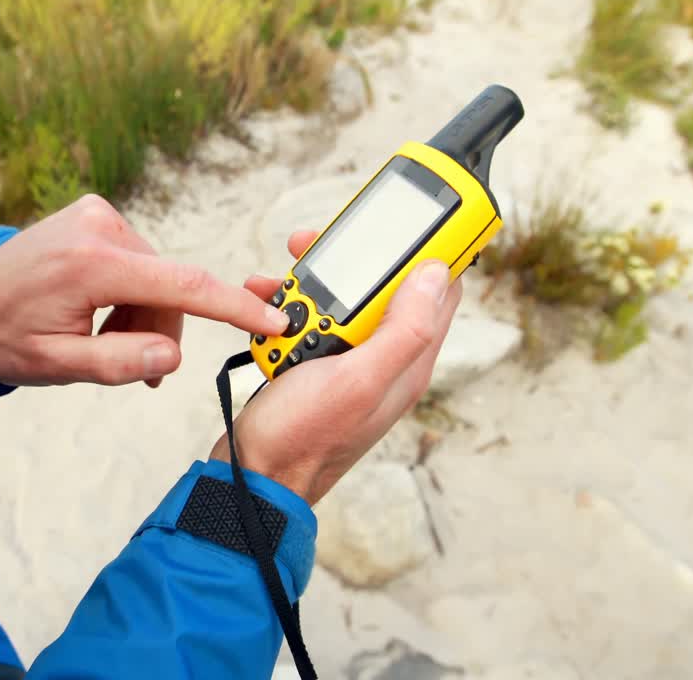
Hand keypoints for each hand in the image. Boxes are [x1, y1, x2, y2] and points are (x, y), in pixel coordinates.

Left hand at [0, 195, 290, 386]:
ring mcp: (98, 214)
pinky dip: (132, 294)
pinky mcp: (97, 214)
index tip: (276, 319)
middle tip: (131, 369)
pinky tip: (101, 314)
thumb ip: (114, 363)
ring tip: (102, 341)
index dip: (234, 306)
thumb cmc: (4, 335)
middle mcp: (100, 226)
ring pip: (157, 278)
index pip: (182, 285)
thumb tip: (171, 357)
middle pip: (170, 289)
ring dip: (144, 315)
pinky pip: (140, 262)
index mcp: (91, 264)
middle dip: (160, 331)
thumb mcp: (52, 366)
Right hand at [209, 231, 463, 505]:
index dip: (432, 247)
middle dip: (349, 260)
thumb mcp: (359, 379)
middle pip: (381, 286)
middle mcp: (383, 360)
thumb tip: (439, 273)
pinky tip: (262, 308)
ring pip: (338, 299)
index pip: (440, 288)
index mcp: (407, 361)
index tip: (415, 215)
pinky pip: (305, 320)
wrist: (252, 478)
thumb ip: (405, 329)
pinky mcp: (314, 366)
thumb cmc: (303, 439)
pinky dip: (283, 309)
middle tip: (312, 244)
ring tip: (276, 284)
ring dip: (305, 285)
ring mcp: (347, 363)